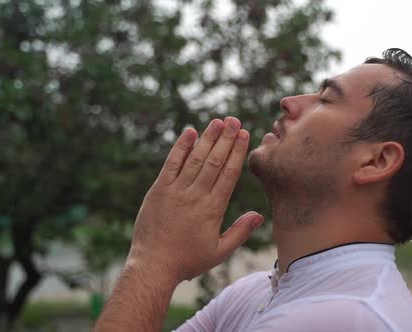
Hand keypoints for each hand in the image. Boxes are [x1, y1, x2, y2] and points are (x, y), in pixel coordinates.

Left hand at [129, 117, 263, 280]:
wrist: (152, 266)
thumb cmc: (187, 261)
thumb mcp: (219, 252)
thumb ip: (240, 232)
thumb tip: (259, 215)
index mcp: (212, 209)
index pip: (228, 174)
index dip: (237, 152)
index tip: (244, 135)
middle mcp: (195, 196)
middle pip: (214, 161)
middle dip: (225, 139)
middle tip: (234, 120)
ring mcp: (175, 191)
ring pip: (195, 159)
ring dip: (207, 138)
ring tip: (217, 121)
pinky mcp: (158, 190)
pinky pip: (171, 164)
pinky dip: (181, 147)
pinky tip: (189, 132)